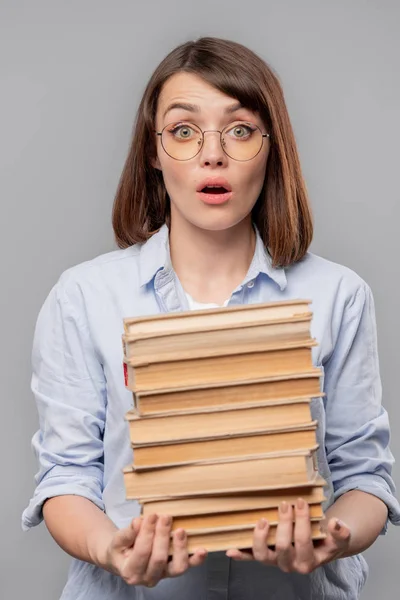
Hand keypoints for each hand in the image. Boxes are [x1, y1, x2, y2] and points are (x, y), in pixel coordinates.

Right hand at [105, 513, 206, 586]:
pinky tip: (202, 550)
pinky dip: (196, 559)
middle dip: (163, 535)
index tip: (151, 516)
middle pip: (159, 558)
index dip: (147, 533)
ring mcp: (163, 575)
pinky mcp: (173, 569)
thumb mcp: (118, 540)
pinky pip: (187, 566)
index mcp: (130, 572)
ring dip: (180, 547)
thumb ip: (128, 533)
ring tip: (180, 530)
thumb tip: (138, 522)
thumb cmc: (120, 548)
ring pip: (177, 567)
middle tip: (165, 517)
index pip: (142, 552)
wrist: (123, 558)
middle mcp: (148, 578)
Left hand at [226, 498, 350, 573]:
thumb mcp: (340, 537)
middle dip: (283, 523)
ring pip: (263, 556)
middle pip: (283, 546)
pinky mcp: (265, 556)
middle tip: (284, 504)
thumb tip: (335, 523)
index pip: (303, 540)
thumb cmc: (328, 540)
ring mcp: (276, 561)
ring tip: (263, 520)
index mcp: (309, 561)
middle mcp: (291, 564)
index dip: (301, 521)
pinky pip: (251, 557)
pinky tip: (231, 550)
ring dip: (260, 538)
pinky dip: (241, 554)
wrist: (322, 547)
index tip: (300, 502)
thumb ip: (341, 532)